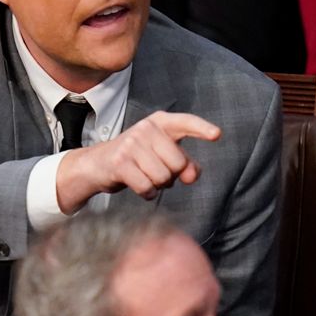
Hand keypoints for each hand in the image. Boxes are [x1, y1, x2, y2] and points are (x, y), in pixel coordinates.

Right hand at [55, 112, 220, 213]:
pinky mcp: (120, 162)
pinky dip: (147, 193)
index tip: (217, 135)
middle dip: (171, 174)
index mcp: (160, 122)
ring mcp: (131, 144)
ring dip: (158, 184)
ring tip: (145, 175)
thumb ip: (186, 164)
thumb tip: (192, 175)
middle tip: (155, 170)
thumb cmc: (138, 159)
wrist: (97, 165)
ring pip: (163, 177)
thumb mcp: (163, 156)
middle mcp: (146, 128)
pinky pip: (147, 187)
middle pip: (178, 163)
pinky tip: (139, 185)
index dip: (202, 129)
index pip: (185, 122)